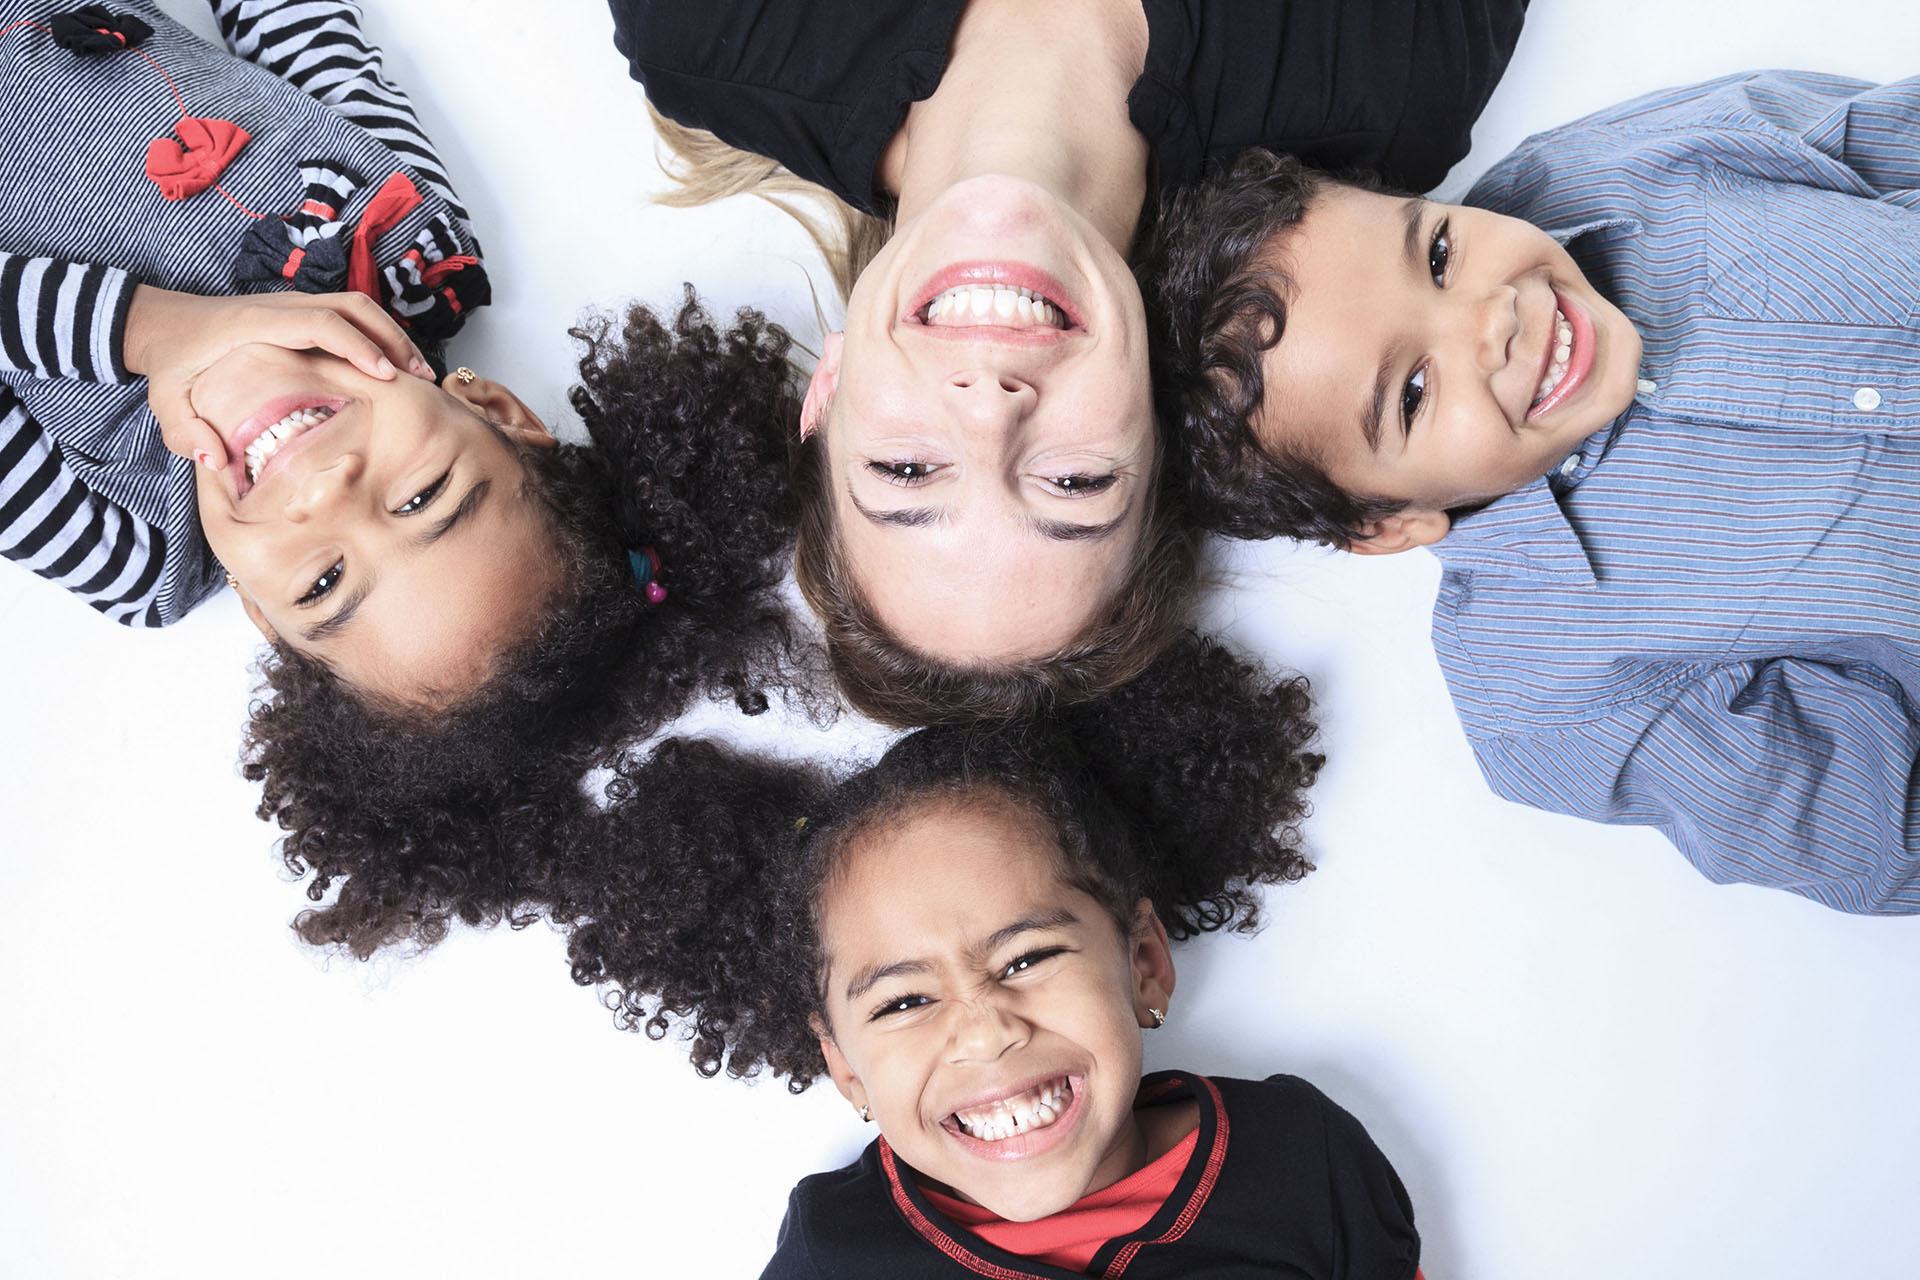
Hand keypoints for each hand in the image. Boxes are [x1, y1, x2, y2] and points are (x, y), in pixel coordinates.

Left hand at [123, 286, 433, 462]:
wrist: (162, 323)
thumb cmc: (171, 361)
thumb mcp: (165, 399)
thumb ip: (185, 430)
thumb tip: (216, 460)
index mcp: (255, 324)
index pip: (320, 323)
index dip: (358, 346)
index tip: (386, 376)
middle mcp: (281, 306)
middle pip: (352, 306)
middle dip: (392, 339)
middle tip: (420, 378)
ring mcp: (293, 305)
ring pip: (357, 306)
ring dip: (391, 335)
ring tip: (418, 373)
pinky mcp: (299, 311)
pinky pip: (348, 314)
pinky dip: (377, 335)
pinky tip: (391, 366)